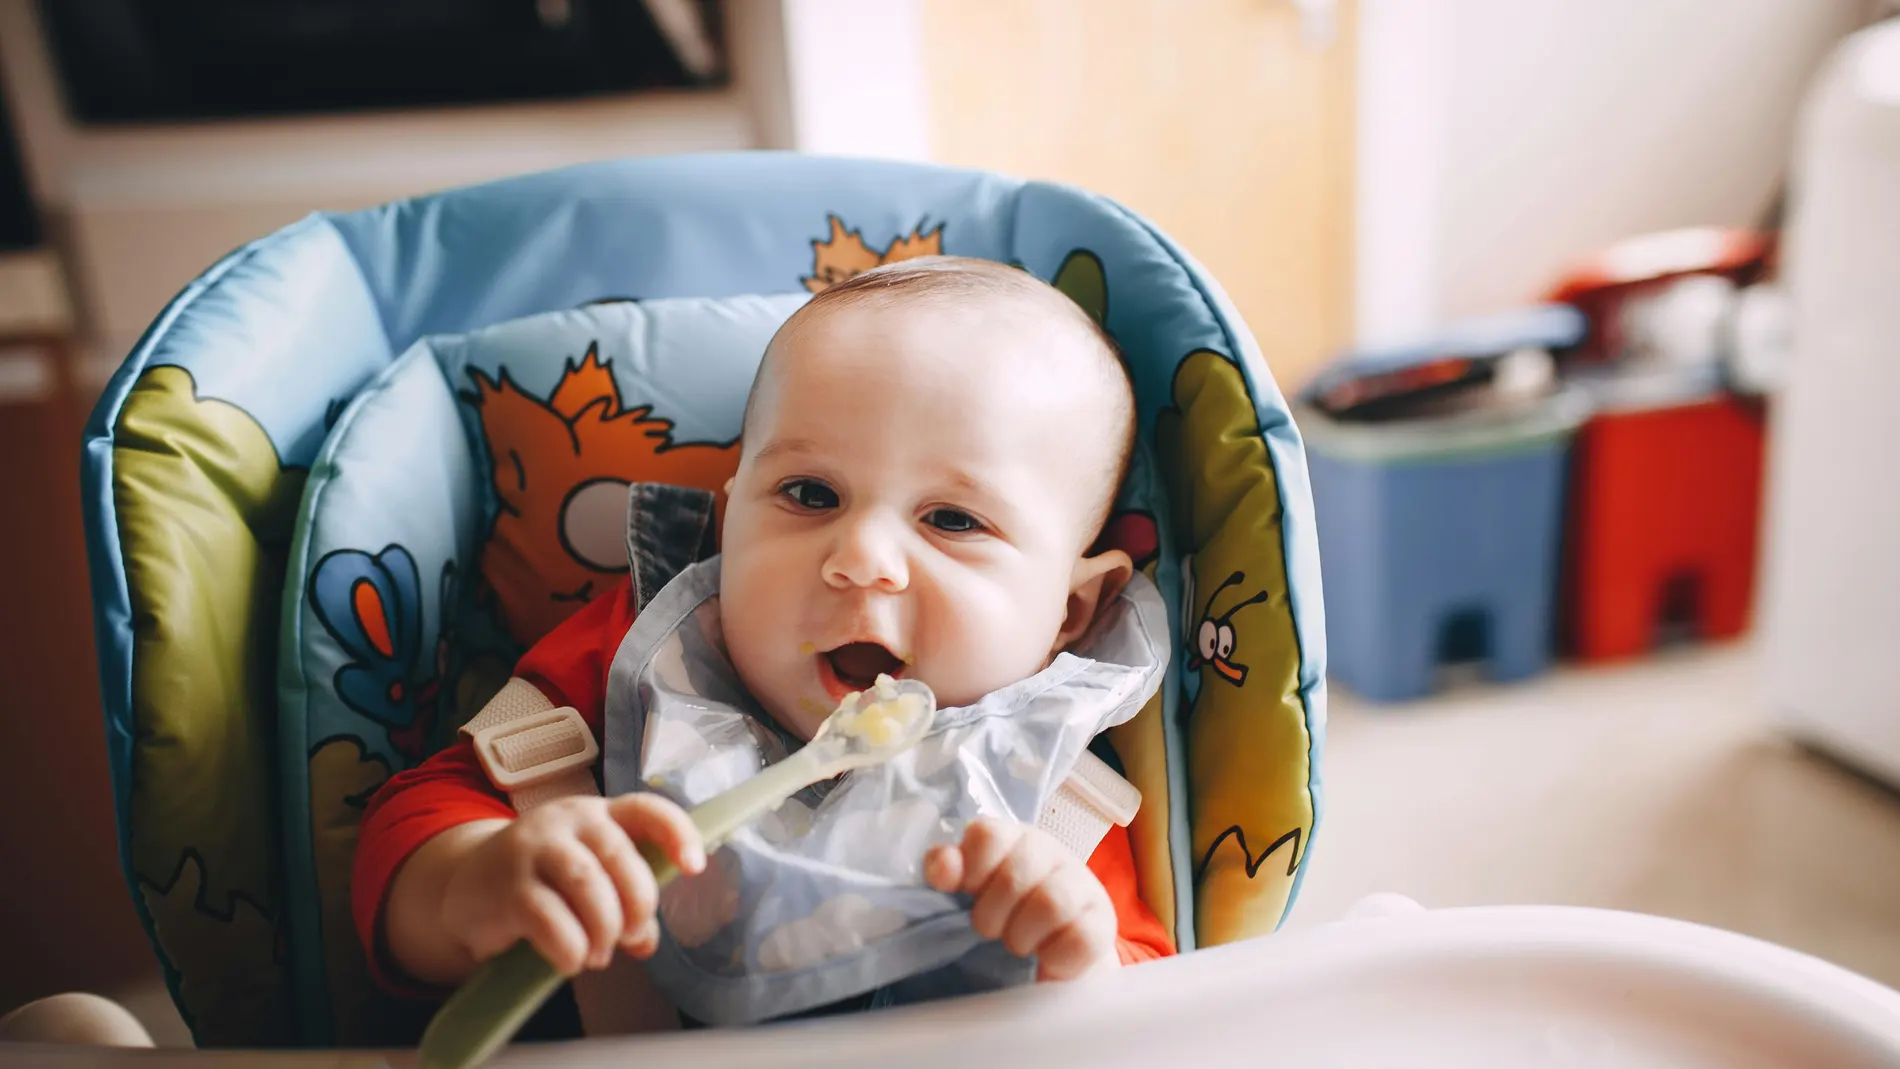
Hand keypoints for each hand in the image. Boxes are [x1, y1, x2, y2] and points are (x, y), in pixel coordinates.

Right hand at [437, 794, 704, 976]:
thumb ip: (623, 905)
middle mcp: (567, 821)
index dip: (677, 834)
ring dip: (605, 929)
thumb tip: (647, 942)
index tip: (695, 868)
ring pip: (588, 884)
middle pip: (620, 855)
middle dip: (638, 903)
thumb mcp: (586, 883)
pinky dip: (571, 948)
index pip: (647, 809)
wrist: (465, 885)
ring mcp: (534, 848)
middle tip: (632, 936)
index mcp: (598, 815)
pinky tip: (571, 960)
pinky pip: (551, 920)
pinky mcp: (507, 887)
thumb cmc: (541, 882)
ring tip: (599, 955)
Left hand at [924, 817, 1117, 980]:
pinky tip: (1047, 959)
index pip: (987, 834)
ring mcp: (1081, 884)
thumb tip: (944, 868)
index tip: (967, 895)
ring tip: (1018, 946)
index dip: (971, 869)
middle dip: (992, 915)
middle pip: (1015, 873)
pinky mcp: (1103, 922)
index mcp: (1011, 839)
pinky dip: (1056, 957)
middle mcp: (1049, 852)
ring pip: (1051, 903)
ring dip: (1023, 935)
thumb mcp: (971, 894)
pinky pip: (1080, 938)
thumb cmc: (1005, 920)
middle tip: (991, 931)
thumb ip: (948, 872)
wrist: (1050, 963)